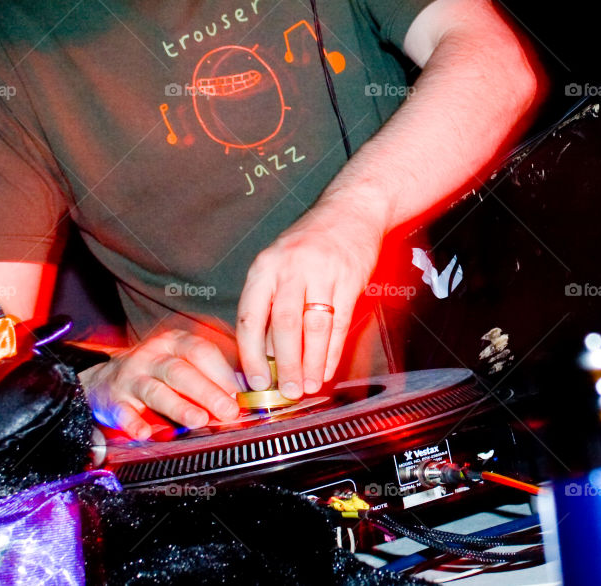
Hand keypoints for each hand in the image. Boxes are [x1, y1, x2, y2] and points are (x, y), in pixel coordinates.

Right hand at [78, 329, 240, 439]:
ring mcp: (132, 377)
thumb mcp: (183, 360)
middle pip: (180, 370)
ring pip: (156, 390)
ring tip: (198, 420)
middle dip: (207, 391)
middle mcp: (152, 355)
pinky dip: (133, 422)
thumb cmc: (156, 370)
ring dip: (178, 406)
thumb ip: (213, 370)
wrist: (106, 380)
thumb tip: (248, 387)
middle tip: (228, 410)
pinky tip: (145, 432)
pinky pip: (123, 411)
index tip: (240, 392)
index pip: (200, 350)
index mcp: (174, 342)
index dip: (222, 371)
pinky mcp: (115, 400)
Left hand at [235, 209, 382, 399]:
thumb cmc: (308, 242)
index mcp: (264, 267)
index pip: (250, 316)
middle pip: (284, 325)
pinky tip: (326, 369)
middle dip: (284, 364)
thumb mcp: (278, 263)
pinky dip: (332, 351)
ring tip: (306, 387)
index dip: (250, 353)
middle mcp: (290, 268)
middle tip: (284, 392)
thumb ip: (270, 304)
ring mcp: (322, 272)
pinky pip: (339, 322)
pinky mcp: (349, 279)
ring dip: (309, 363)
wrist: (350, 210)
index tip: (254, 379)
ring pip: (313, 327)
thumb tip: (263, 354)